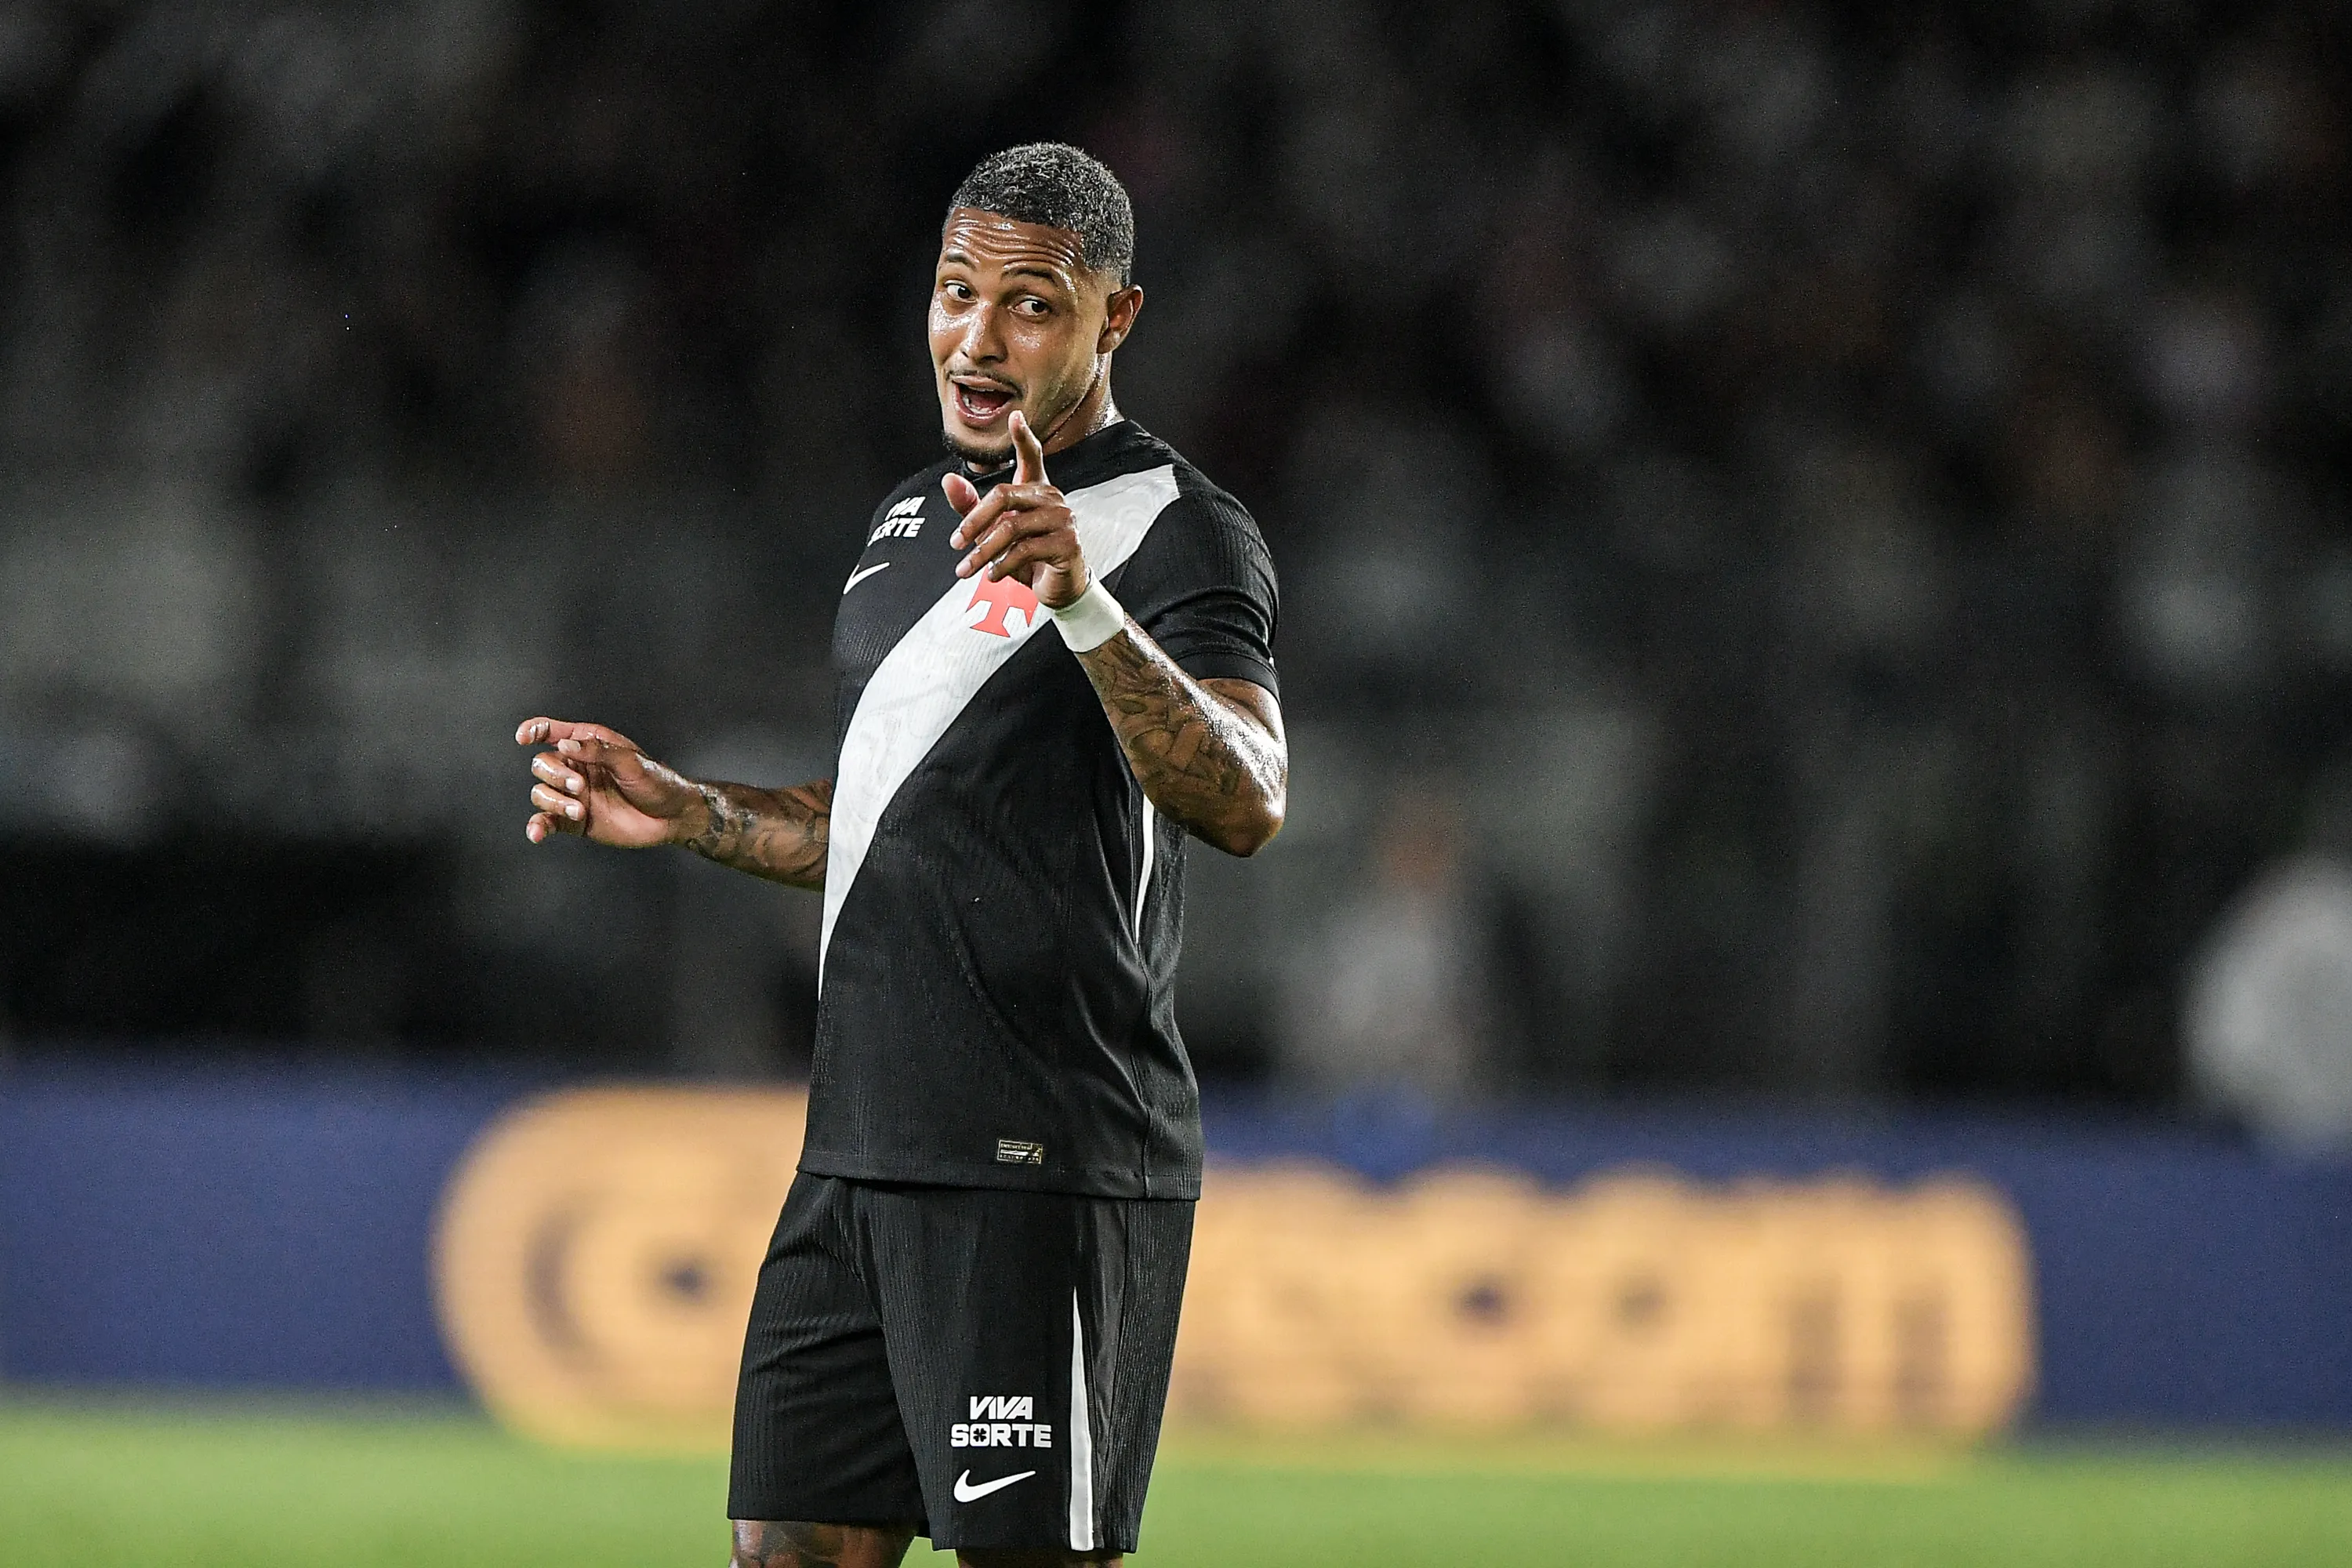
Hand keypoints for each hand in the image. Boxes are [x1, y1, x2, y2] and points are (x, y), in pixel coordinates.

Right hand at [514, 717, 700, 847]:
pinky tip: (537, 833)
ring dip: (554, 801)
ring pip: (541, 793)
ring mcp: (573, 795)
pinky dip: (538, 826)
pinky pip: (547, 821)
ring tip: (579, 810)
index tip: (523, 737)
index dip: (535, 730)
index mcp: (588, 745)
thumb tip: (564, 745)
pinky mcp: (574, 820)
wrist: (671, 817)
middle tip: (580, 785)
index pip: (553, 732)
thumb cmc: (657, 782)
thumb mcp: (631, 762)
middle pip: (542, 765)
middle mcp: (576, 768)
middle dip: (555, 774)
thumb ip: (598, 752)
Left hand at [943, 410, 1090, 608]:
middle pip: (1004, 495)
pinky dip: (1002, 565)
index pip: (1032, 456)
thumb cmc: (1031, 557)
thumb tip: (948, 480)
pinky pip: (1025, 550)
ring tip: (967, 569)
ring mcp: (1063, 519)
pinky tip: (992, 575)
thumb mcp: (995, 533)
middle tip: (956, 542)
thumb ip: (971, 508)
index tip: (1015, 416)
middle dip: (974, 521)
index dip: (1023, 437)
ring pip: (1011, 527)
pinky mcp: (1067, 543)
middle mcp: (1052, 498)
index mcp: (1037, 490)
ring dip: (983, 552)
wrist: (1061, 588)